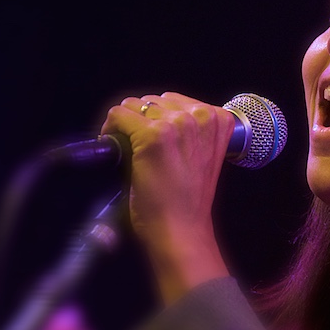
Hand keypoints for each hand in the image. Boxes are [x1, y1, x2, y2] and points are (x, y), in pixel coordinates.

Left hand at [101, 92, 233, 302]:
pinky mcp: (152, 135)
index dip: (159, 118)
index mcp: (219, 119)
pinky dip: (110, 129)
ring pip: (134, 105)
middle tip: (137, 147)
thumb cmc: (190, 199)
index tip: (152, 136)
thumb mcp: (205, 156)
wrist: (183, 228)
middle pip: (155, 101)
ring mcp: (176, 125)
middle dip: (142, 120)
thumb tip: (158, 115)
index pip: (176, 100)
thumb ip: (194, 132)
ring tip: (126, 149)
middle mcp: (200, 117)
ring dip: (126, 125)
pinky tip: (113, 147)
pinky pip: (119, 115)